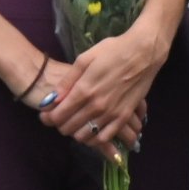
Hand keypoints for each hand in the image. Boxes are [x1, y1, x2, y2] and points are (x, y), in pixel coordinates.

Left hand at [49, 18, 166, 150]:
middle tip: (60, 118)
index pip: (59, 115)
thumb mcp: (85, 59)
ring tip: (75, 123)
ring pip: (86, 136)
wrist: (143, 53)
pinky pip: (105, 137)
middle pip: (69, 127)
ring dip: (76, 132)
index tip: (45, 115)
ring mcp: (112, 113)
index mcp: (84, 90)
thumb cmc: (112, 51)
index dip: (48, 118)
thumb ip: (68, 80)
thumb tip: (52, 98)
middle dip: (60, 125)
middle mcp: (96, 106)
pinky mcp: (124, 117)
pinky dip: (95, 138)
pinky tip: (92, 131)